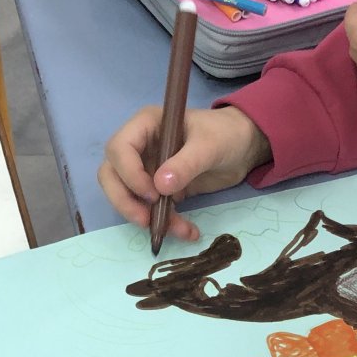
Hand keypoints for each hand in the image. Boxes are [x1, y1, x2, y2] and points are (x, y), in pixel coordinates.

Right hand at [98, 103, 269, 242]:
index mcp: (146, 125)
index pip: (119, 148)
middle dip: (124, 200)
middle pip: (111, 174)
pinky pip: (151, 209)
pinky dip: (165, 223)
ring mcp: (147, 168)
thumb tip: (159, 188)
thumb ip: (186, 164)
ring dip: (146, 217)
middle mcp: (140, 146)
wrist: (244, 147)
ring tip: (175, 230)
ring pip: (128, 196)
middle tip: (145, 220)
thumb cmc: (226, 134)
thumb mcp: (210, 146)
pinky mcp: (159, 189)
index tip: (153, 193)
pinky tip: (186, 231)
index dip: (129, 174)